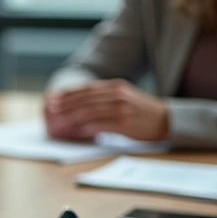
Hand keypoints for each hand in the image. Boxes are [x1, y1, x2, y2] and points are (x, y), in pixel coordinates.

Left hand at [44, 79, 168, 141]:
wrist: (166, 120)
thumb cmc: (141, 112)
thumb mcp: (123, 97)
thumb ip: (104, 98)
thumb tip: (79, 103)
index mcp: (116, 86)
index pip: (86, 89)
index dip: (68, 94)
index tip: (53, 99)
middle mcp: (118, 94)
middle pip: (85, 100)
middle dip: (65, 105)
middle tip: (50, 110)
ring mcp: (121, 108)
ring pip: (89, 112)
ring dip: (71, 117)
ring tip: (58, 122)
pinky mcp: (124, 123)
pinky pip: (100, 124)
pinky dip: (86, 127)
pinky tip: (75, 131)